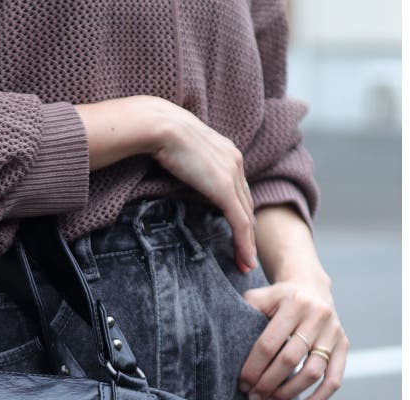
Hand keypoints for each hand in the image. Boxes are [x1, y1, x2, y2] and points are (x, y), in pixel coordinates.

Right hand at [149, 102, 256, 273]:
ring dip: (248, 244)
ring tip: (246, 264)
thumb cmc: (160, 135)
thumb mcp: (181, 151)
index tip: (238, 233)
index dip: (240, 214)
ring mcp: (232, 175)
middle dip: (249, 233)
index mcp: (227, 153)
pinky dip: (243, 242)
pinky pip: (239, 221)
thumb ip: (190, 165)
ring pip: (246, 217)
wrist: (160, 126)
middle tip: (247, 256)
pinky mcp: (224, 188)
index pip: (239, 190)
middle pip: (247, 206)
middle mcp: (235, 163)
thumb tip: (181, 175)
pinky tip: (244, 258)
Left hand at [237, 274, 348, 399]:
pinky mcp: (344, 346)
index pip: (269, 344)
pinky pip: (334, 380)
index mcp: (294, 303)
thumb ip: (244, 314)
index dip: (253, 368)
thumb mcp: (260, 297)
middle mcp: (318, 317)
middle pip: (290, 360)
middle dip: (267, 383)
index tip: (241, 384)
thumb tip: (222, 345)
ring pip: (313, 372)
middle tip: (252, 397)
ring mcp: (334, 333)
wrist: (311, 287)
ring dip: (288, 393)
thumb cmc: (277, 299)